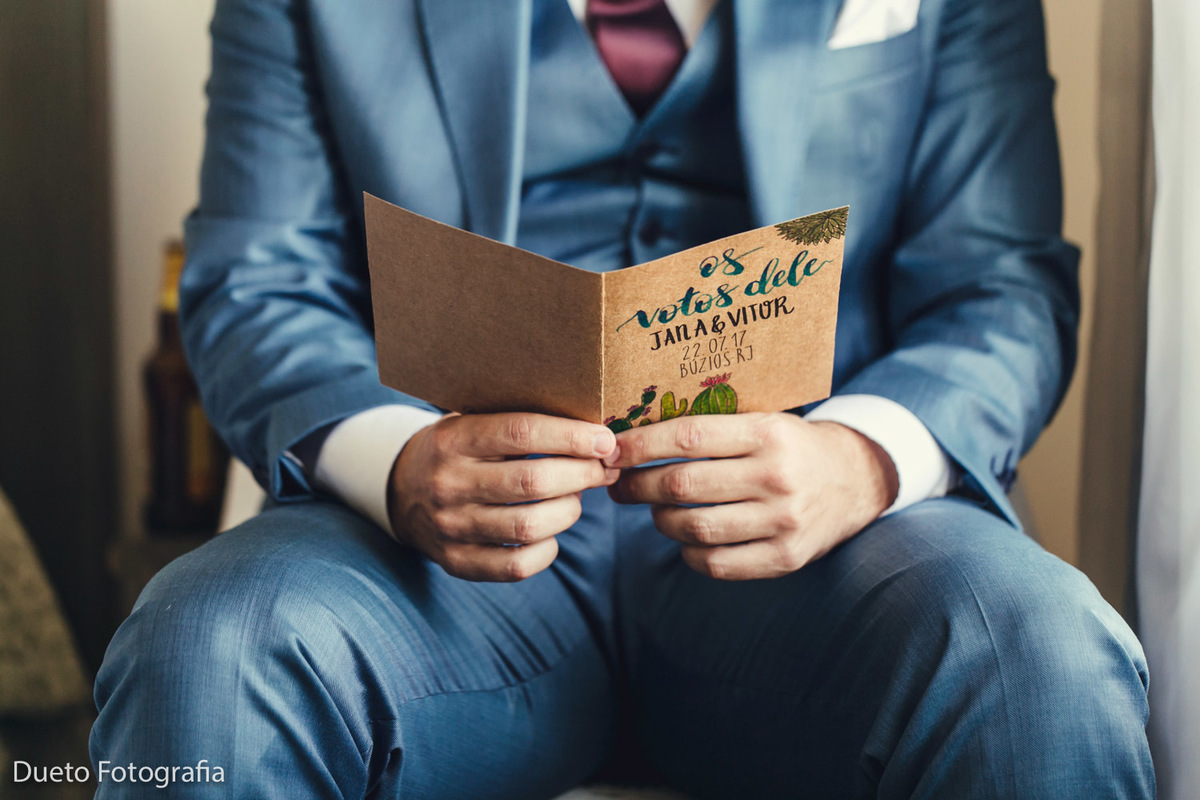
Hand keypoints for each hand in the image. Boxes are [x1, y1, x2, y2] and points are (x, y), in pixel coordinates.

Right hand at [387, 412, 618, 580]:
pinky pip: (515, 566)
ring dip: (568, 511)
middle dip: (582, 474)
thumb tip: (593, 427)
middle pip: (533, 482)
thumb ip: (518, 420)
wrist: (401, 491)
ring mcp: (450, 526)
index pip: (521, 432)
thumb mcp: (471, 421)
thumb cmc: (458, 450)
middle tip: (603, 469)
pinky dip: (546, 551)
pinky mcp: (456, 561)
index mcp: (453, 438)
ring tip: (575, 498)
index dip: (571, 436)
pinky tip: (551, 533)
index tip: (605, 441)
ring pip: (528, 526)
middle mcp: (448, 482)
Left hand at [605, 413, 898, 579]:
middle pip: (683, 485)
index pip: (688, 437)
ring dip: (660, 519)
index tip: (612, 450)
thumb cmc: (790, 445)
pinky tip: (686, 539)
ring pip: (694, 527)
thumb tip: (633, 435)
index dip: (642, 446)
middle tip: (619, 484)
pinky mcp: (787, 557)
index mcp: (767, 433)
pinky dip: (690, 553)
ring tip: (655, 509)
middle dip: (638, 486)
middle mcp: (776, 476)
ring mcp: (783, 521)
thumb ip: (713, 426)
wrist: (856, 479)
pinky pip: (717, 563)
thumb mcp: (763, 421)